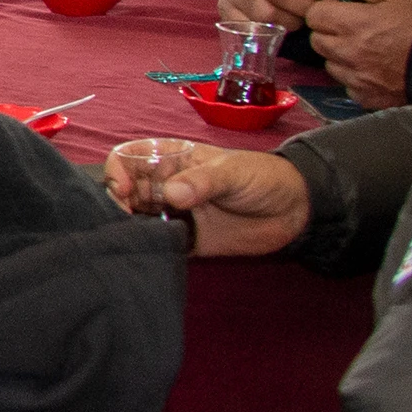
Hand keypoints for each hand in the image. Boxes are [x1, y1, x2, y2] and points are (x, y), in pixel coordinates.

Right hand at [105, 142, 311, 257]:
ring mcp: (173, 213)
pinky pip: (157, 243)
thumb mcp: (232, 172)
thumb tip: (170, 195)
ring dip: (129, 228)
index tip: (126, 191)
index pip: (127, 158)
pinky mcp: (185, 240)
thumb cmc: (261, 177)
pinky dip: (149, 248)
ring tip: (136, 238)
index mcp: (170, 159)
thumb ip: (202, 182)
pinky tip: (149, 252)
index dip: (117, 172)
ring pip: (135, 218)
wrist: (294, 210)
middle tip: (129, 219)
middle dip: (117, 204)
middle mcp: (164, 185)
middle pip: (124, 191)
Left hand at [304, 0, 411, 108]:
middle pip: (318, 40)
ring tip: (367, 49)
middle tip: (354, 28)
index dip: (326, 10)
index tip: (342, 10)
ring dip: (340, 56)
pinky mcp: (366, 97)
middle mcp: (348, 53)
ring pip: (330, 64)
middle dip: (330, 32)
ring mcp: (356, 77)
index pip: (314, 15)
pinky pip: (347, 84)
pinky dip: (355, 76)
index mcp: (353, 24)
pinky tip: (375, 69)